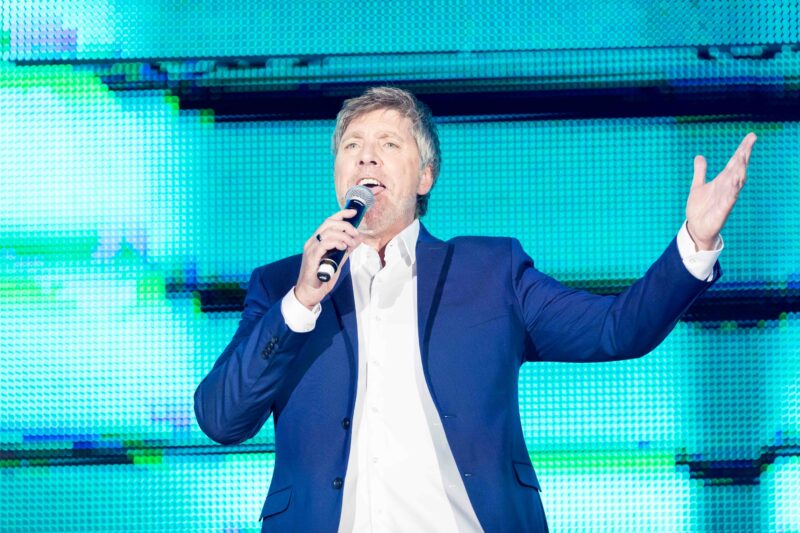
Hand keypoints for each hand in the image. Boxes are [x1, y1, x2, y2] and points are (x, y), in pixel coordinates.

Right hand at [294, 209, 362, 308]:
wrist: (311, 293)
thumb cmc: (322, 278)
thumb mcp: (338, 260)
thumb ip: (347, 249)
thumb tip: (359, 239)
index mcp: (318, 241)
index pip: (329, 221)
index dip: (342, 214)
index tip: (354, 212)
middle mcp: (313, 242)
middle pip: (329, 223)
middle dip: (345, 225)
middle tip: (355, 233)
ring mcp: (311, 249)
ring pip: (328, 232)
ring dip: (343, 236)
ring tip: (350, 244)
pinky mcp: (312, 257)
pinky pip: (324, 244)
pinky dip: (336, 243)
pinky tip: (343, 247)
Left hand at [685, 133, 756, 249]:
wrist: (696, 228)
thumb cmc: (700, 208)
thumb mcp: (698, 186)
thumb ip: (700, 172)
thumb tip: (700, 156)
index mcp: (722, 180)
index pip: (734, 162)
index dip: (742, 149)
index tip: (751, 136)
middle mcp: (727, 187)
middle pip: (738, 169)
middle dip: (744, 156)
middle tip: (750, 142)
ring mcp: (726, 198)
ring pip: (737, 182)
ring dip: (739, 170)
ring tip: (742, 157)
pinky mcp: (723, 210)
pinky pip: (730, 199)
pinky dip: (733, 191)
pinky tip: (735, 183)